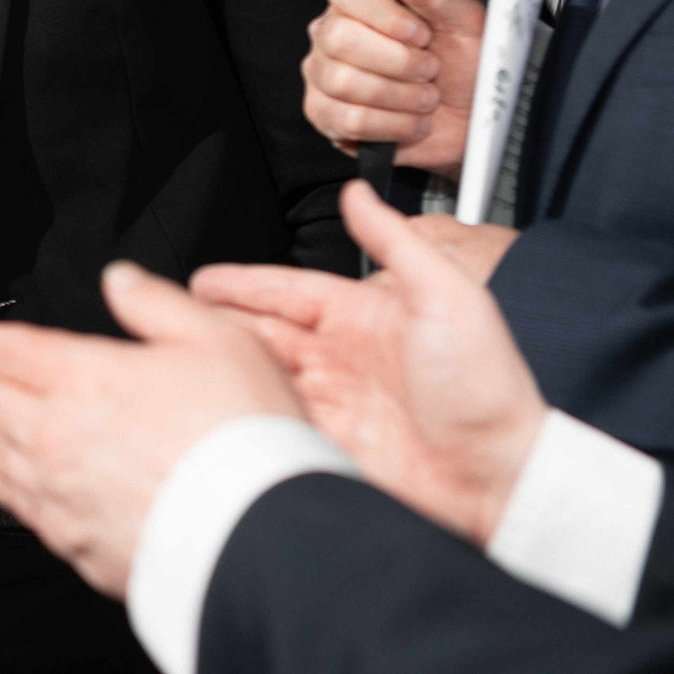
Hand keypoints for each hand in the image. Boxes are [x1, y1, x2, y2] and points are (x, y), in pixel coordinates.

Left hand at [0, 265, 301, 597]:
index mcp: (86, 378)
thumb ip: (157, 304)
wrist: (260, 531)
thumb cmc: (245, 434)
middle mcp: (59, 435)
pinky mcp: (77, 541)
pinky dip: (2, 487)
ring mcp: (62, 493)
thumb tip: (120, 280)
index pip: (15, 353)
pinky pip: (23, 507)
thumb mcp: (216, 339)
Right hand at [191, 180, 545, 545]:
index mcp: (364, 317)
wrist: (501, 480)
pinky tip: (218, 412)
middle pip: (262, 333)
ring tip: (183, 362)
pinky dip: (243, 417)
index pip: (287, 291)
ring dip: (224, 369)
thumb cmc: (488, 391)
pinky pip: (271, 425)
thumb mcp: (451, 297)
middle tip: (173, 319)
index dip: (242, 285)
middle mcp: (342, 358)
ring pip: (259, 377)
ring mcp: (331, 404)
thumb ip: (399, 242)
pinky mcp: (325, 447)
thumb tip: (358, 194)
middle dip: (217, 324)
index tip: (201, 281)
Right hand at [301, 0, 481, 177]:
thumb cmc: (465, 65)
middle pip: (340, 40)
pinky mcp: (325, 116)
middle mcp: (332, 35)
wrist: (471, 119)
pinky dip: (390, 125)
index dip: (388, 17)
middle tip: (429, 69)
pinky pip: (346, 119)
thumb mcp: (461, 22)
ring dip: (400, 97)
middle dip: (399, 63)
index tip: (422, 34)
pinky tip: (410, 121)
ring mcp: (323, 76)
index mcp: (361, 3)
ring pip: (343, 83)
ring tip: (425, 98)